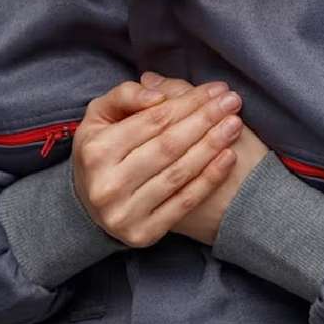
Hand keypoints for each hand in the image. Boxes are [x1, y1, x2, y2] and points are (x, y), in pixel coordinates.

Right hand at [71, 76, 248, 247]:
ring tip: (235, 124)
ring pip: (179, 173)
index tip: (216, 89)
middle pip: (169, 145)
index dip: (188, 102)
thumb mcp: (100, 114)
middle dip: (206, 119)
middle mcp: (108, 184)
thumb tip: (158, 96)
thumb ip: (126, 95)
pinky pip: (183, 203)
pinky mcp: (143, 234)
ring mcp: (125, 213)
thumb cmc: (101, 150)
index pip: (154, 119)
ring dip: (212, 146)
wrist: (87, 206)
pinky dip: (209, 179)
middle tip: (232, 101)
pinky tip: (228, 158)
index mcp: (96, 150)